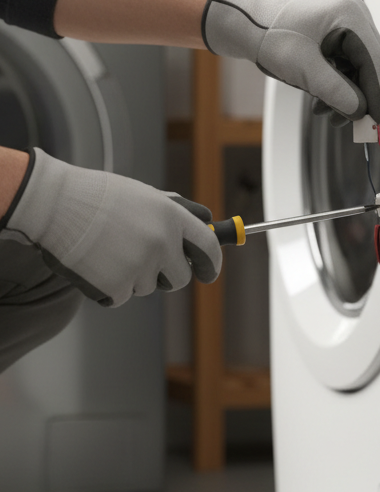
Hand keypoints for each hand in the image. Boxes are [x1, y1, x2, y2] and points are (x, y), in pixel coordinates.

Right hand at [0, 149, 221, 306]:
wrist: (55, 204)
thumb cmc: (96, 196)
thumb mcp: (144, 194)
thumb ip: (174, 212)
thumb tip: (205, 221)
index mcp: (172, 217)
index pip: (208, 247)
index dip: (212, 263)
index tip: (209, 273)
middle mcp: (162, 243)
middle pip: (180, 278)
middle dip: (168, 276)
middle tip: (147, 265)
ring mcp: (140, 267)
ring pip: (147, 287)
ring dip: (131, 276)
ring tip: (107, 250)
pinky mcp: (118, 286)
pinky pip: (121, 296)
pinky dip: (109, 287)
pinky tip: (94, 263)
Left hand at [202, 0, 379, 125]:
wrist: (249, 27)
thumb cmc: (271, 37)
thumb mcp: (303, 68)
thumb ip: (335, 91)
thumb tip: (361, 112)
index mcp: (351, 18)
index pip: (375, 63)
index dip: (378, 95)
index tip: (376, 122)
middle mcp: (356, 20)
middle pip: (372, 69)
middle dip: (359, 97)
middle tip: (343, 122)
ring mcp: (350, 29)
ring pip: (361, 73)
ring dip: (347, 97)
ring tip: (323, 112)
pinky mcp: (341, 40)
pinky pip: (349, 70)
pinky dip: (338, 88)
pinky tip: (322, 102)